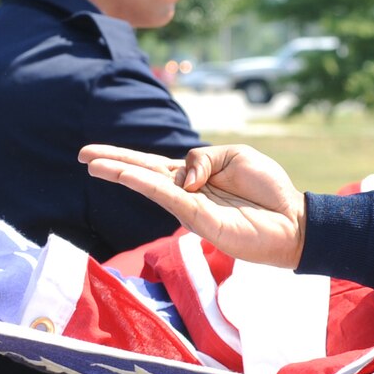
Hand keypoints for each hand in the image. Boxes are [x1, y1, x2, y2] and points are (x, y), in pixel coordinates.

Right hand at [80, 144, 306, 268]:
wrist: (292, 219)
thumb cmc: (266, 189)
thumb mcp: (234, 155)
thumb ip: (203, 157)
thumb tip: (182, 177)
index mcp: (193, 175)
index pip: (152, 165)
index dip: (124, 157)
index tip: (93, 153)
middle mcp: (185, 192)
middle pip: (142, 174)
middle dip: (112, 164)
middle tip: (82, 156)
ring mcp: (189, 207)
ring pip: (149, 185)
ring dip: (121, 173)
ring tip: (94, 165)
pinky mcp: (198, 220)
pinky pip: (168, 198)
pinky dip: (147, 185)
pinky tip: (128, 175)